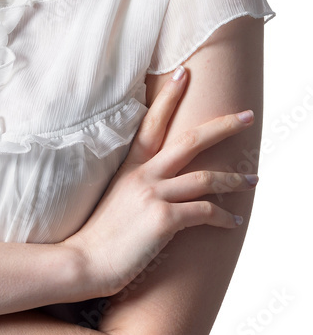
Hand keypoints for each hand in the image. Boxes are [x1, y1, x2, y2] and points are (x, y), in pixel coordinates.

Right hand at [60, 67, 257, 297]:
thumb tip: (154, 183)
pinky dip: (225, 217)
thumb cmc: (98, 236)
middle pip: (190, 140)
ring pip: (206, 178)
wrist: (83, 261)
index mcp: (130, 167)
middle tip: (246, 117)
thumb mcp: (113, 197)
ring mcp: (153, 195)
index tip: (185, 73)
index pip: (152, 122)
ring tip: (252, 179)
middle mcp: (143, 175)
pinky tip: (234, 222)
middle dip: (223, 126)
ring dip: (235, 179)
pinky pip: (205, 212)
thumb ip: (133, 184)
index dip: (170, 96)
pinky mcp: (164, 219)